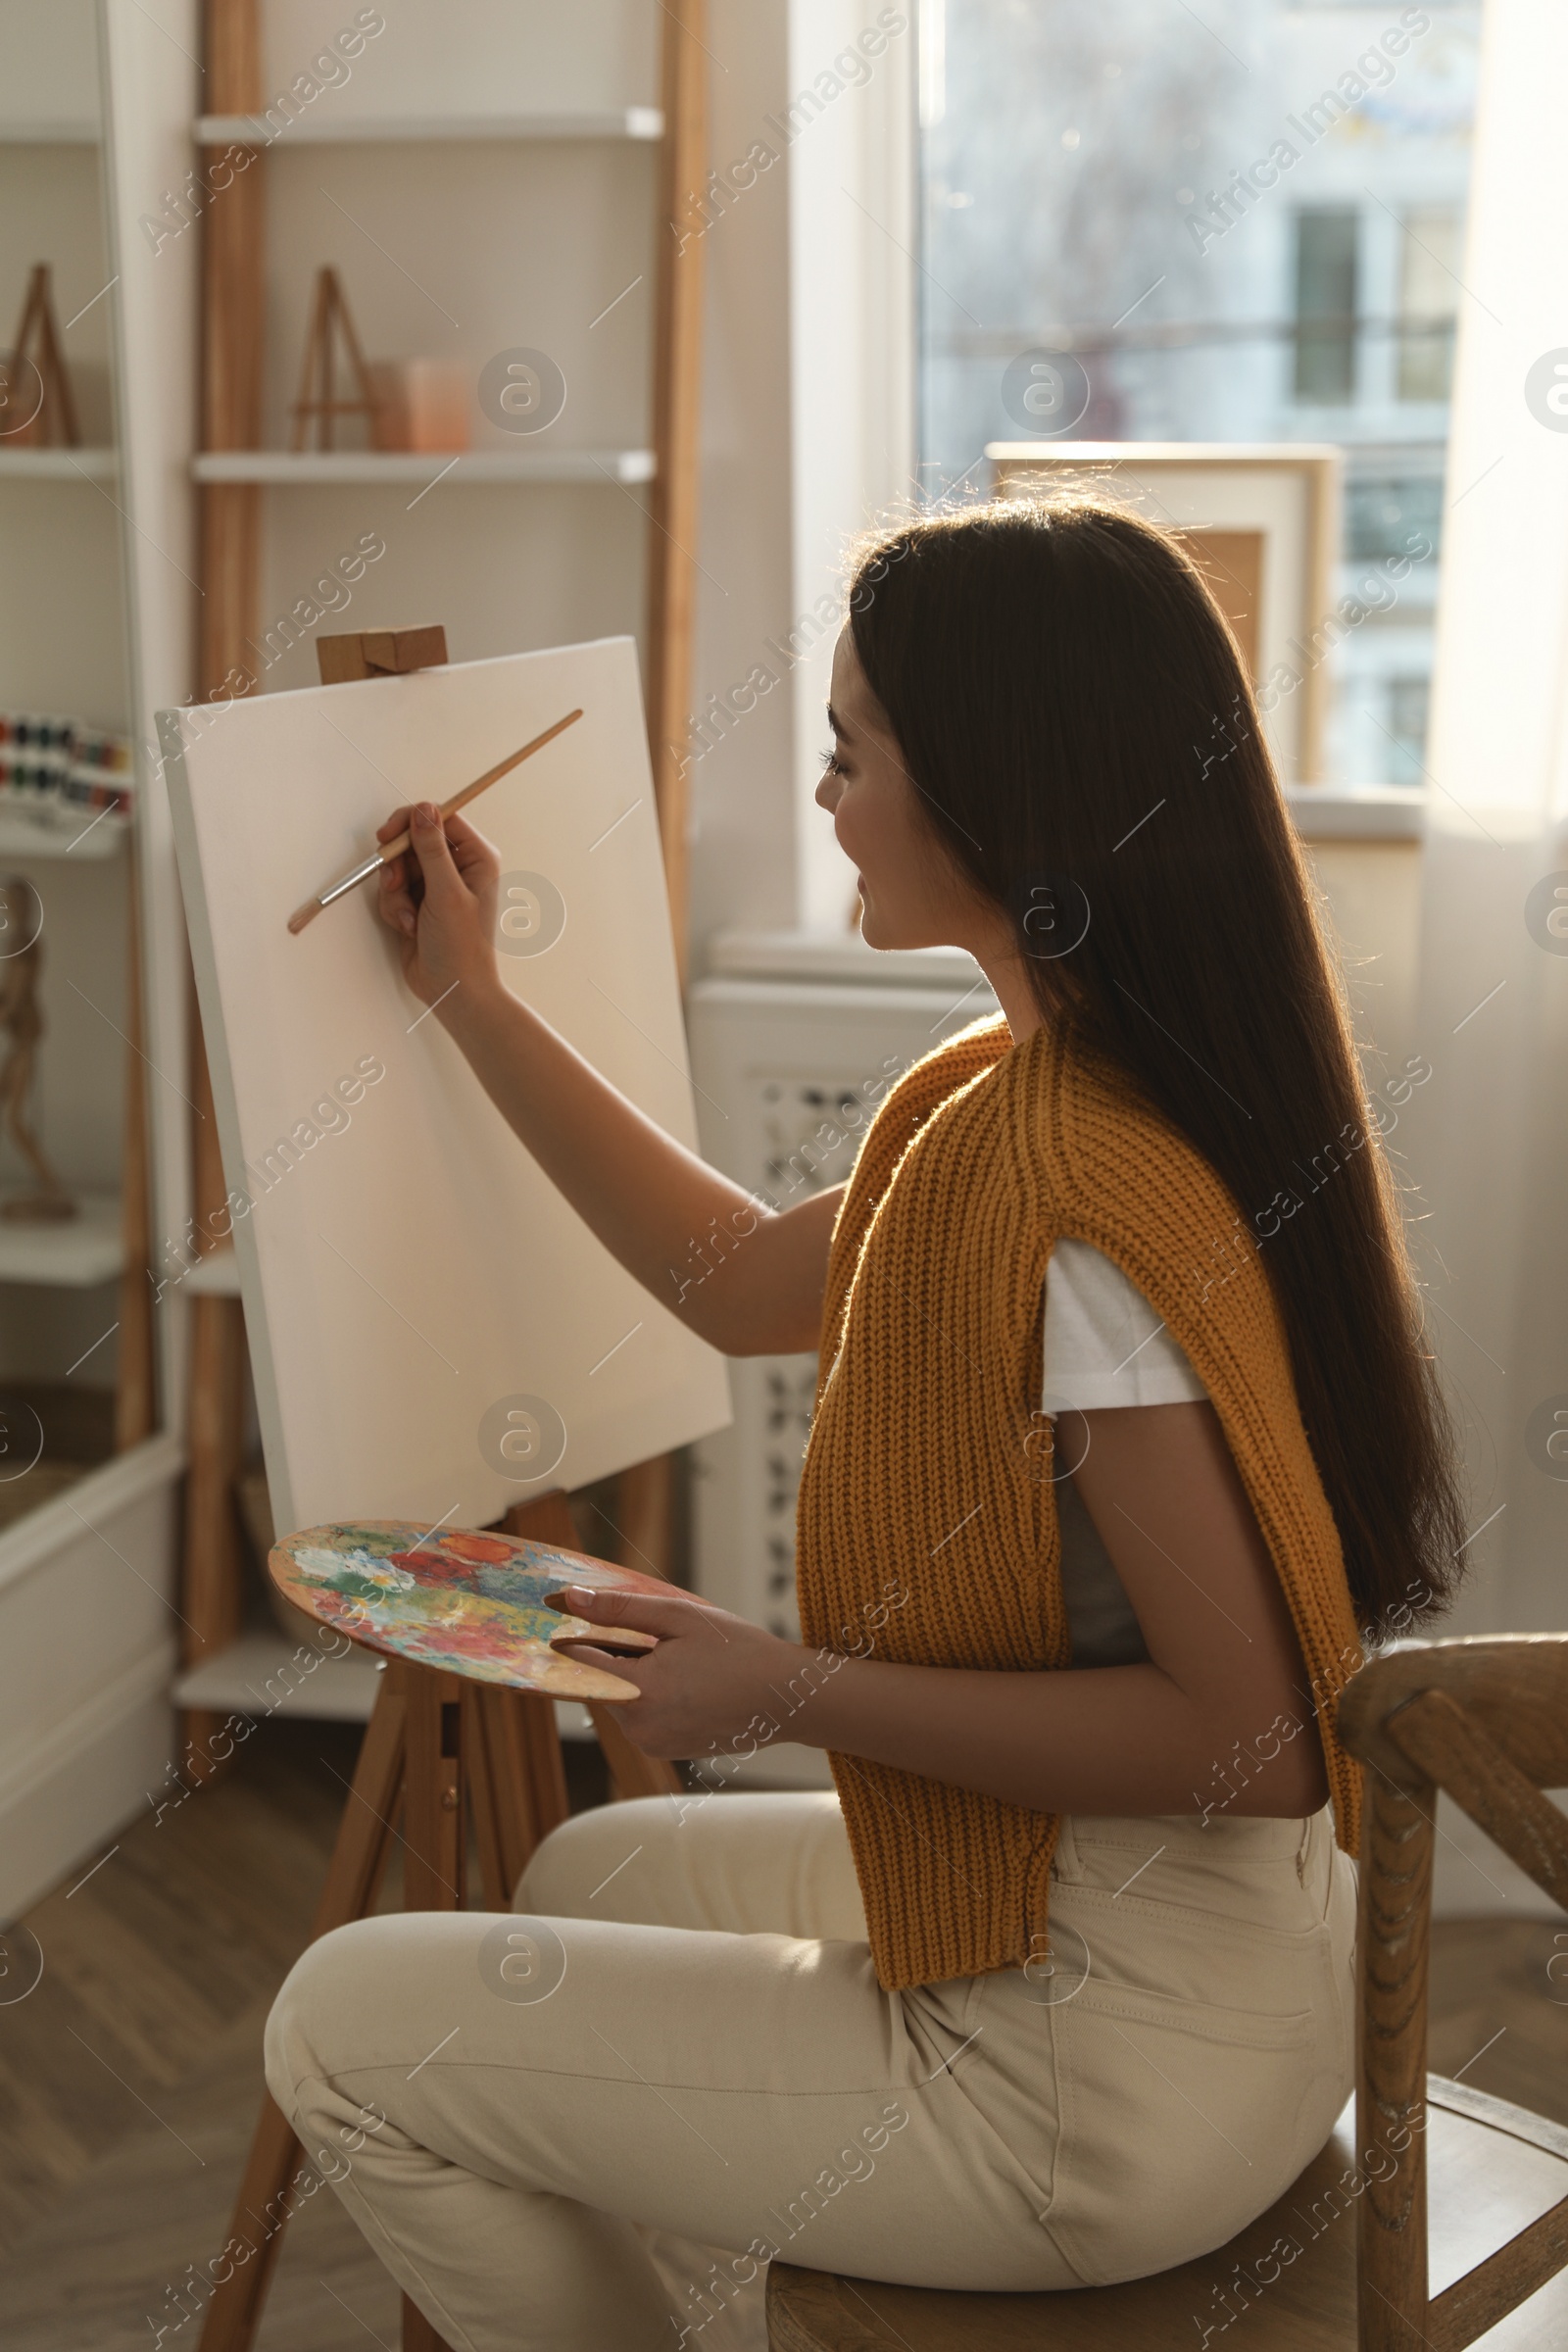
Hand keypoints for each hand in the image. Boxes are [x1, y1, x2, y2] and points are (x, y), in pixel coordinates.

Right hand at [375, 802, 501, 1015]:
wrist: (452, 991)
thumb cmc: (462, 948)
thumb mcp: (446, 893)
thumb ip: (432, 849)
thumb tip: (423, 810)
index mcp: (477, 858)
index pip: (440, 818)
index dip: (411, 822)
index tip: (389, 835)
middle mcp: (458, 867)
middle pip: (413, 841)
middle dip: (399, 865)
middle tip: (396, 883)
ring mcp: (437, 885)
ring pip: (398, 867)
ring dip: (396, 892)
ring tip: (410, 917)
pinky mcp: (418, 902)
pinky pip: (393, 890)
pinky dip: (394, 907)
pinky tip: (409, 928)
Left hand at [547, 1583, 843, 1763]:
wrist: (787, 1698)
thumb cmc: (739, 1651)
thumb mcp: (679, 1618)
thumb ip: (621, 1610)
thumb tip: (571, 1600)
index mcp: (641, 1692)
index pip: (581, 1663)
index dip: (572, 1637)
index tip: (564, 1617)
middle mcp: (640, 1727)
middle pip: (602, 1681)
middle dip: (615, 1655)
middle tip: (652, 1635)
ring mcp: (653, 1744)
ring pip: (621, 1699)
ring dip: (634, 1676)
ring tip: (679, 1659)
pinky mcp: (666, 1751)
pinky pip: (641, 1717)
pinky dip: (651, 1696)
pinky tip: (686, 1681)